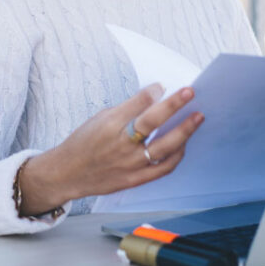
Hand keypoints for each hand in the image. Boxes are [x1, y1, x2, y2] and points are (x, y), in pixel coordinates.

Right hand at [17, 83, 203, 214]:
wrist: (66, 174)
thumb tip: (156, 96)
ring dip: (184, 131)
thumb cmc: (84, 142)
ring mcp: (129, 164)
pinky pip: (162, 169)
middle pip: (152, 123)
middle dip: (173, 105)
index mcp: (109, 124)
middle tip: (190, 92)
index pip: (137, 103)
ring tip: (198, 117)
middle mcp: (121, 145)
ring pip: (164, 147)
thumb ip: (128, 109)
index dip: (153, 92)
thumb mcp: (100, 118)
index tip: (163, 86)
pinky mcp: (134, 180)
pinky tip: (184, 144)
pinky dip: (176, 156)